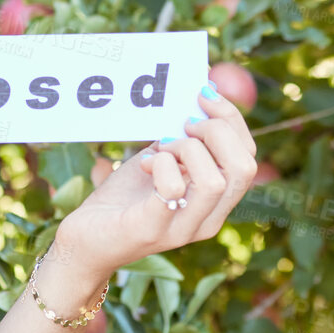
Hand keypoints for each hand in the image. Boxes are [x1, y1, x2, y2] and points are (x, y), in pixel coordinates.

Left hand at [58, 84, 258, 274]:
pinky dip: (162, 165)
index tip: (203, 95)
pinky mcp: (151, 230)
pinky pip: (173, 189)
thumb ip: (183, 139)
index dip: (232, 120)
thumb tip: (201, 91)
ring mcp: (181, 229)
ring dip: (188, 149)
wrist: (85, 241)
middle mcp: (207, 220)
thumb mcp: (160, 162)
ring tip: (161, 147)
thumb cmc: (123, 199)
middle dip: (217, 131)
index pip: (247, 158)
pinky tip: (145, 164)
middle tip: (183, 124)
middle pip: (243, 168)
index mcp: (215, 203)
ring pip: (215, 180)